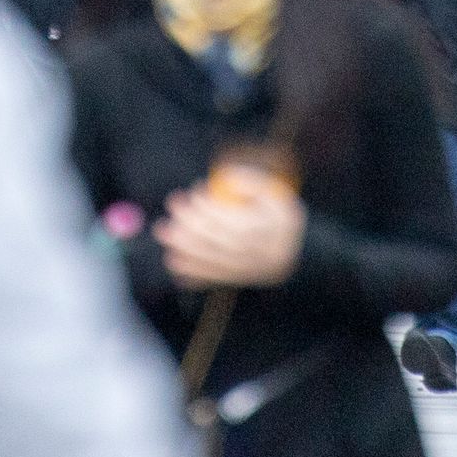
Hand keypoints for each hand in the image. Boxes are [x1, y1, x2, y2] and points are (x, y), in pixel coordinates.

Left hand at [153, 182, 303, 289]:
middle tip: (172, 203)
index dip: (206, 206)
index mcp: (259, 231)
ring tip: (162, 231)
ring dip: (180, 246)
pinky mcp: (231, 278)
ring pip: (206, 260)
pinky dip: (188, 273)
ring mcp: (238, 269)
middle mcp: (248, 253)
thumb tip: (227, 177)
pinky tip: (172, 260)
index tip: (194, 191)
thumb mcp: (277, 196)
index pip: (226, 219)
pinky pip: (208, 279)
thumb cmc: (280, 220)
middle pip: (212, 240)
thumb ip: (254, 183)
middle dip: (187, 222)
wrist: (294, 257)